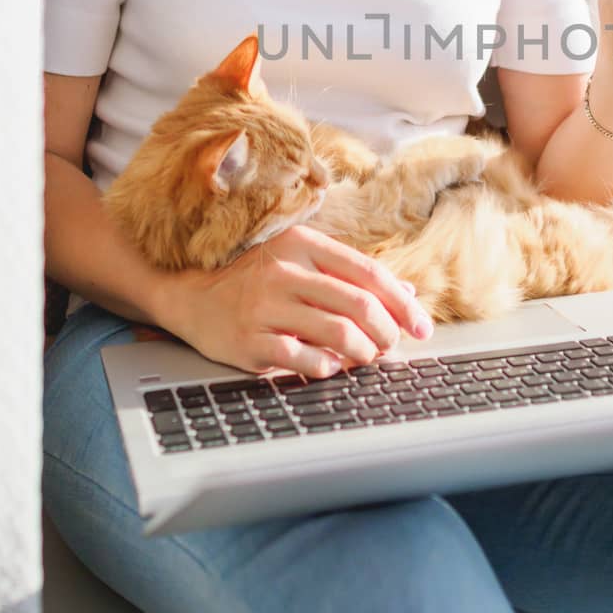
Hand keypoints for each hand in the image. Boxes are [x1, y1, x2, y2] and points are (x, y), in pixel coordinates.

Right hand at [155, 225, 433, 377]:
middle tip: (391, 348)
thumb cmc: (258, 282)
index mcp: (303, 244)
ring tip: (365, 358)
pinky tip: (331, 367)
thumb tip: (407, 293)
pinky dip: (328, 368)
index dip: (402, 304)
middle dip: (387, 332)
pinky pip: (303, 360)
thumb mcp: (302, 264)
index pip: (369, 273)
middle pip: (359, 304)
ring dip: (363, 352)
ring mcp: (264, 307)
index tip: (421, 327)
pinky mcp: (249, 341)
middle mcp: (284, 272)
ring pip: (337, 333)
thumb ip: (352, 276)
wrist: (191, 297)